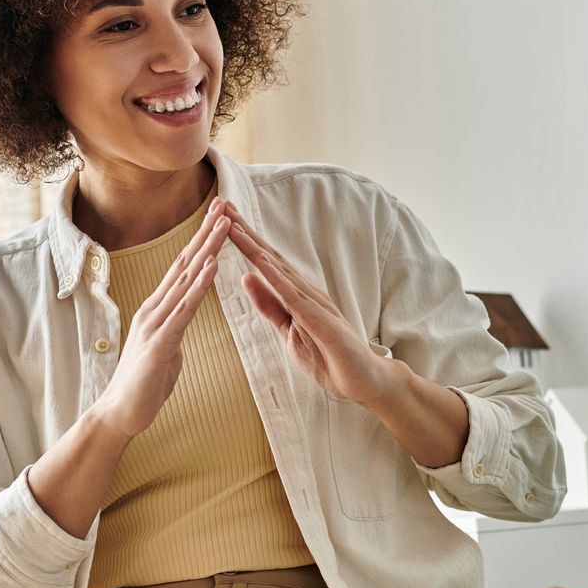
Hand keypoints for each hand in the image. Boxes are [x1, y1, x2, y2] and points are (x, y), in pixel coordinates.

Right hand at [89, 199, 231, 440]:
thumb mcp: (166, 347)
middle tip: (224, 203)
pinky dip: (199, 287)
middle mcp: (155, 308)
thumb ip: (175, 327)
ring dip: (207, 250)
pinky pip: (184, 311)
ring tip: (225, 224)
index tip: (220, 216)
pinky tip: (212, 268)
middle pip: (185, 263)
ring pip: (186, 280)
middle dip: (206, 232)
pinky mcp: (159, 344)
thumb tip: (183, 316)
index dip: (202, 240)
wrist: (120, 414)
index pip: (184, 267)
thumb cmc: (144, 383)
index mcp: (159, 309)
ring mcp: (155, 324)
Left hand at [224, 203, 398, 404]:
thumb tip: (246, 277)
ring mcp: (315, 304)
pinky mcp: (322, 321)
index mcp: (296, 295)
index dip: (243, 241)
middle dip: (245, 232)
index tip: (222, 219)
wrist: (365, 381)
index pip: (265, 263)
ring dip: (254, 247)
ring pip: (279, 270)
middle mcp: (306, 292)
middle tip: (222, 206)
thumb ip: (269, 305)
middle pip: (269, 257)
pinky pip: (295, 297)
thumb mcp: (289, 331)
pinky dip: (276, 278)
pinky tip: (260, 263)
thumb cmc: (330, 357)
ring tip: (233, 226)